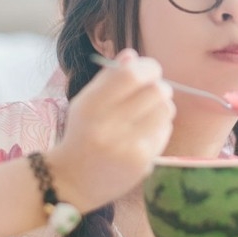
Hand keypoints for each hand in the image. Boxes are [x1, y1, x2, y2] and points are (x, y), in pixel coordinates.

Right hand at [48, 48, 175, 211]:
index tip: (149, 70)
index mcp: (90, 105)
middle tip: (151, 94)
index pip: (130, 74)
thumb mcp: (85, 103)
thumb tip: (133, 55)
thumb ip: (109, 78)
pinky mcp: (140, 162)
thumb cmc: (82, 135)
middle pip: (156, 91)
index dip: (147, 67)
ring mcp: (125, 145)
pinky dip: (160, 128)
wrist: (71, 181)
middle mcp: (106, 125)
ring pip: (166, 110)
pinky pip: (164, 132)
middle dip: (159, 87)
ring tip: (148, 115)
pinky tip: (145, 135)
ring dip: (162, 107)